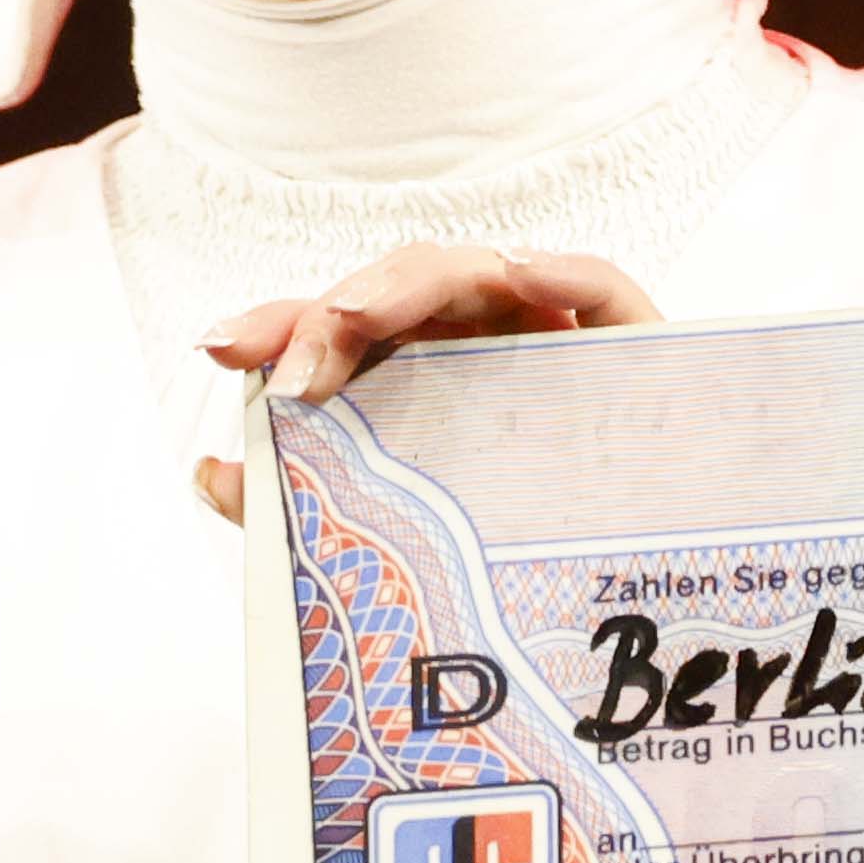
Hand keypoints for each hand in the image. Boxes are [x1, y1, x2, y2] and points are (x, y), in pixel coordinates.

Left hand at [191, 246, 659, 518]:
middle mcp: (486, 346)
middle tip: (297, 373)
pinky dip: (564, 268)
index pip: (345, 330)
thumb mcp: (401, 546)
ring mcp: (558, 340)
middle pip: (402, 291)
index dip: (281, 324)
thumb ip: (303, 508)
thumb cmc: (523, 563)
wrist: (652, 594)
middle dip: (334, 314)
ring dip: (411, 282)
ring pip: (482, 272)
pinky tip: (522, 271)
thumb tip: (211, 473)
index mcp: (428, 379)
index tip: (222, 346)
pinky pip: (605, 288)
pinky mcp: (633, 351)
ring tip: (359, 318)